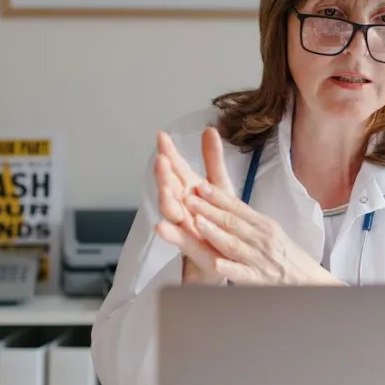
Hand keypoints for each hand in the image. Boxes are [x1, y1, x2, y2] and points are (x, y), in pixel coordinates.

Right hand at [153, 128, 232, 283]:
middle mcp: (182, 204)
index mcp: (188, 188)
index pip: (176, 167)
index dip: (169, 152)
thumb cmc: (218, 218)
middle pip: (170, 186)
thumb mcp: (219, 185)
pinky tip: (160, 227)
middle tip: (162, 160)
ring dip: (165, 199)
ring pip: (170, 210)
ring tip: (164, 188)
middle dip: (164, 174)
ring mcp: (182, 225)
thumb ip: (212, 159)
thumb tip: (209, 128)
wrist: (224, 255)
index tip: (162, 136)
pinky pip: (177, 238)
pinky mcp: (188, 245)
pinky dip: (168, 233)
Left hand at [183, 178, 344, 285]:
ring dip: (216, 233)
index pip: (237, 207)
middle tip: (189, 199)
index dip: (218, 196)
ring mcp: (261, 259)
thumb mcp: (270, 232)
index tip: (200, 186)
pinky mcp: (262, 280)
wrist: (311, 280)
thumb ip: (248, 221)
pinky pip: (244, 274)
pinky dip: (231, 269)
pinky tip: (218, 265)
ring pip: (235, 244)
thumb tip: (224, 204)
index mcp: (263, 225)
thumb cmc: (287, 256)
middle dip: (209, 210)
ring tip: (198, 223)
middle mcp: (262, 239)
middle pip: (232, 222)